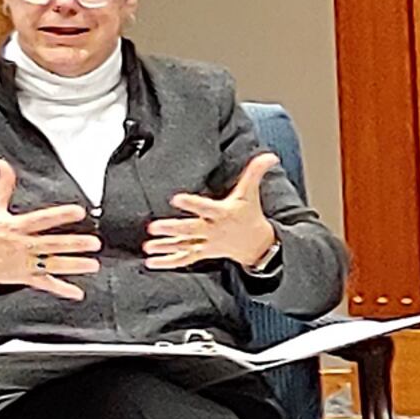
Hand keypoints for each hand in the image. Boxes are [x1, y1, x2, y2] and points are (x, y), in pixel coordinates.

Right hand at [0, 159, 100, 299]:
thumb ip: (3, 186)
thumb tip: (3, 164)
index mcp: (15, 227)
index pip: (41, 220)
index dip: (60, 215)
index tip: (79, 212)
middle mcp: (22, 246)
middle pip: (52, 244)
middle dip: (74, 244)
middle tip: (94, 243)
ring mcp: (24, 264)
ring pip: (52, 265)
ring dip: (73, 266)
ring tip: (93, 265)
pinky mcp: (24, 277)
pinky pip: (45, 284)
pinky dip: (61, 290)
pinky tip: (77, 293)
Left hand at [144, 152, 279, 270]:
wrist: (257, 245)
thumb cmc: (250, 215)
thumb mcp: (251, 193)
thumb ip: (255, 172)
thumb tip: (270, 156)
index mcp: (222, 213)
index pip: (205, 208)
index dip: (191, 203)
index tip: (176, 199)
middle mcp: (212, 230)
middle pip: (190, 230)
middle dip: (173, 229)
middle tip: (154, 227)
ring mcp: (207, 243)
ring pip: (184, 246)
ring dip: (166, 247)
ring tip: (149, 247)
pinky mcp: (203, 253)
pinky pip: (184, 259)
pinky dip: (168, 261)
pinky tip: (152, 261)